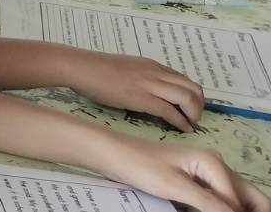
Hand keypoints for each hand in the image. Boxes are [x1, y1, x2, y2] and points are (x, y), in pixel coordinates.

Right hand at [64, 50, 204, 130]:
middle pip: (193, 88)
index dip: (194, 96)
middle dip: (200, 106)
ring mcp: (150, 85)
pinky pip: (170, 111)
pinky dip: (181, 122)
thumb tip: (149, 91)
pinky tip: (182, 129)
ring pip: (188, 98)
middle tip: (194, 118)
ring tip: (190, 124)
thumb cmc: (96, 69)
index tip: (191, 109)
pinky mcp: (141, 98)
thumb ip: (142, 77)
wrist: (81, 67)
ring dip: (194, 114)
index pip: (185, 80)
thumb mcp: (127, 69)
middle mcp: (156, 73)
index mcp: (153, 66)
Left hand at [94, 134, 268, 211]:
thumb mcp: (176, 187)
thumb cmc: (140, 165)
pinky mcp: (195, 180)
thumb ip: (210, 204)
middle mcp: (216, 166)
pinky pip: (217, 198)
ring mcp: (206, 172)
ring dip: (231, 210)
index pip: (240, 202)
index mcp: (214, 164)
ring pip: (233, 198)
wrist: (112, 153)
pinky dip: (218, 209)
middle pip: (248, 196)